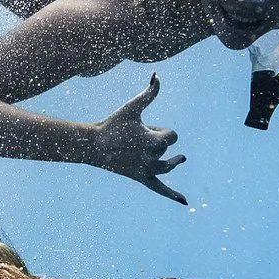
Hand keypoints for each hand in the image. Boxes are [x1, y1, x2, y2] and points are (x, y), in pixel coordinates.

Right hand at [93, 75, 187, 203]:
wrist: (94, 145)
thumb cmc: (113, 124)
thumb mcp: (132, 107)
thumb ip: (149, 93)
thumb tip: (157, 75)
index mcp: (153, 142)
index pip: (172, 136)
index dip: (161, 130)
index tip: (145, 128)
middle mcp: (153, 158)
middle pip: (167, 148)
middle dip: (157, 141)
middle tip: (137, 138)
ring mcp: (147, 170)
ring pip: (167, 166)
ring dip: (174, 162)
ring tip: (182, 159)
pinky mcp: (141, 178)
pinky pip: (159, 189)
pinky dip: (172, 195)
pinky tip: (184, 202)